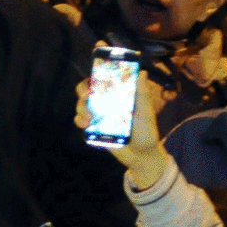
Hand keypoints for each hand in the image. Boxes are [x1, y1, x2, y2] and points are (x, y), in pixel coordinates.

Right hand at [73, 76, 170, 190]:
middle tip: (86, 95)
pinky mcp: (94, 129)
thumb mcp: (145, 112)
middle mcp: (106, 103)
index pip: (104, 79)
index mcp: (118, 95)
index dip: (96, 72)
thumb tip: (142, 72)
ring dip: (81, 107)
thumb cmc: (146, 131)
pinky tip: (85, 125)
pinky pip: (81, 121)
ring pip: (82, 105)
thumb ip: (142, 93)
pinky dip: (80, 121)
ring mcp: (99, 116)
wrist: (141, 156)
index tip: (93, 70)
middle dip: (83, 90)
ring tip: (89, 117)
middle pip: (88, 90)